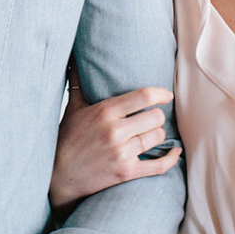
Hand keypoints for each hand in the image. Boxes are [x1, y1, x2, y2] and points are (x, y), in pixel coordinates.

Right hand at [49, 61, 180, 212]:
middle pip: (155, 117)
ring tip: (152, 133)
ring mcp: (121, 153)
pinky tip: (175, 151)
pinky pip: (159, 165)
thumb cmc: (67, 138)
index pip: (143, 97)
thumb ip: (78, 82)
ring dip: (158, 134)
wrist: (59, 176)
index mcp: (104, 112)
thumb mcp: (72, 108)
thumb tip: (73, 57)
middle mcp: (115, 131)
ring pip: (157, 137)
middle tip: (151, 118)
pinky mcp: (126, 172)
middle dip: (156, 117)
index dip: (160, 93)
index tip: (166, 94)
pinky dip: (171, 158)